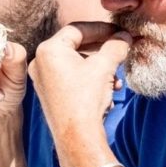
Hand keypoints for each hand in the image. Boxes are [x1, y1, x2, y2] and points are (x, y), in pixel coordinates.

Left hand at [27, 22, 129, 166]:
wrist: (77, 137)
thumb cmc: (86, 98)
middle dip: (103, 50)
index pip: (78, 29)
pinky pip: (72, 79)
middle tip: (120, 49)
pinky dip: (91, 81)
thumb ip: (115, 46)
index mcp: (48, 50)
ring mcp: (43, 80)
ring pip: (77, 65)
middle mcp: (40, 63)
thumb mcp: (105, 67)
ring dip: (100, 69)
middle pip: (77, 47)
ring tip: (117, 78)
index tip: (119, 33)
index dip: (102, 29)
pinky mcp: (50, 95)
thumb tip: (125, 36)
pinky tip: (109, 91)